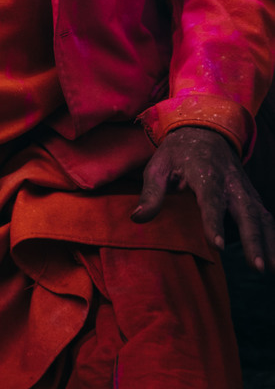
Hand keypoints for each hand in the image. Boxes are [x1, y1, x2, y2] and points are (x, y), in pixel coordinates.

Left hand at [131, 124, 274, 272]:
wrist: (205, 128)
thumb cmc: (178, 151)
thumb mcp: (158, 165)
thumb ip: (151, 193)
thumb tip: (137, 218)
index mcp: (204, 171)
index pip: (210, 198)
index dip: (214, 221)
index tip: (218, 245)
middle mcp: (229, 181)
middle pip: (244, 211)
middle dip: (252, 240)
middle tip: (257, 266)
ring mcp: (243, 189)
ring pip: (259, 216)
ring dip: (267, 243)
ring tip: (269, 270)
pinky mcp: (251, 196)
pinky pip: (265, 218)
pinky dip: (273, 239)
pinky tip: (274, 261)